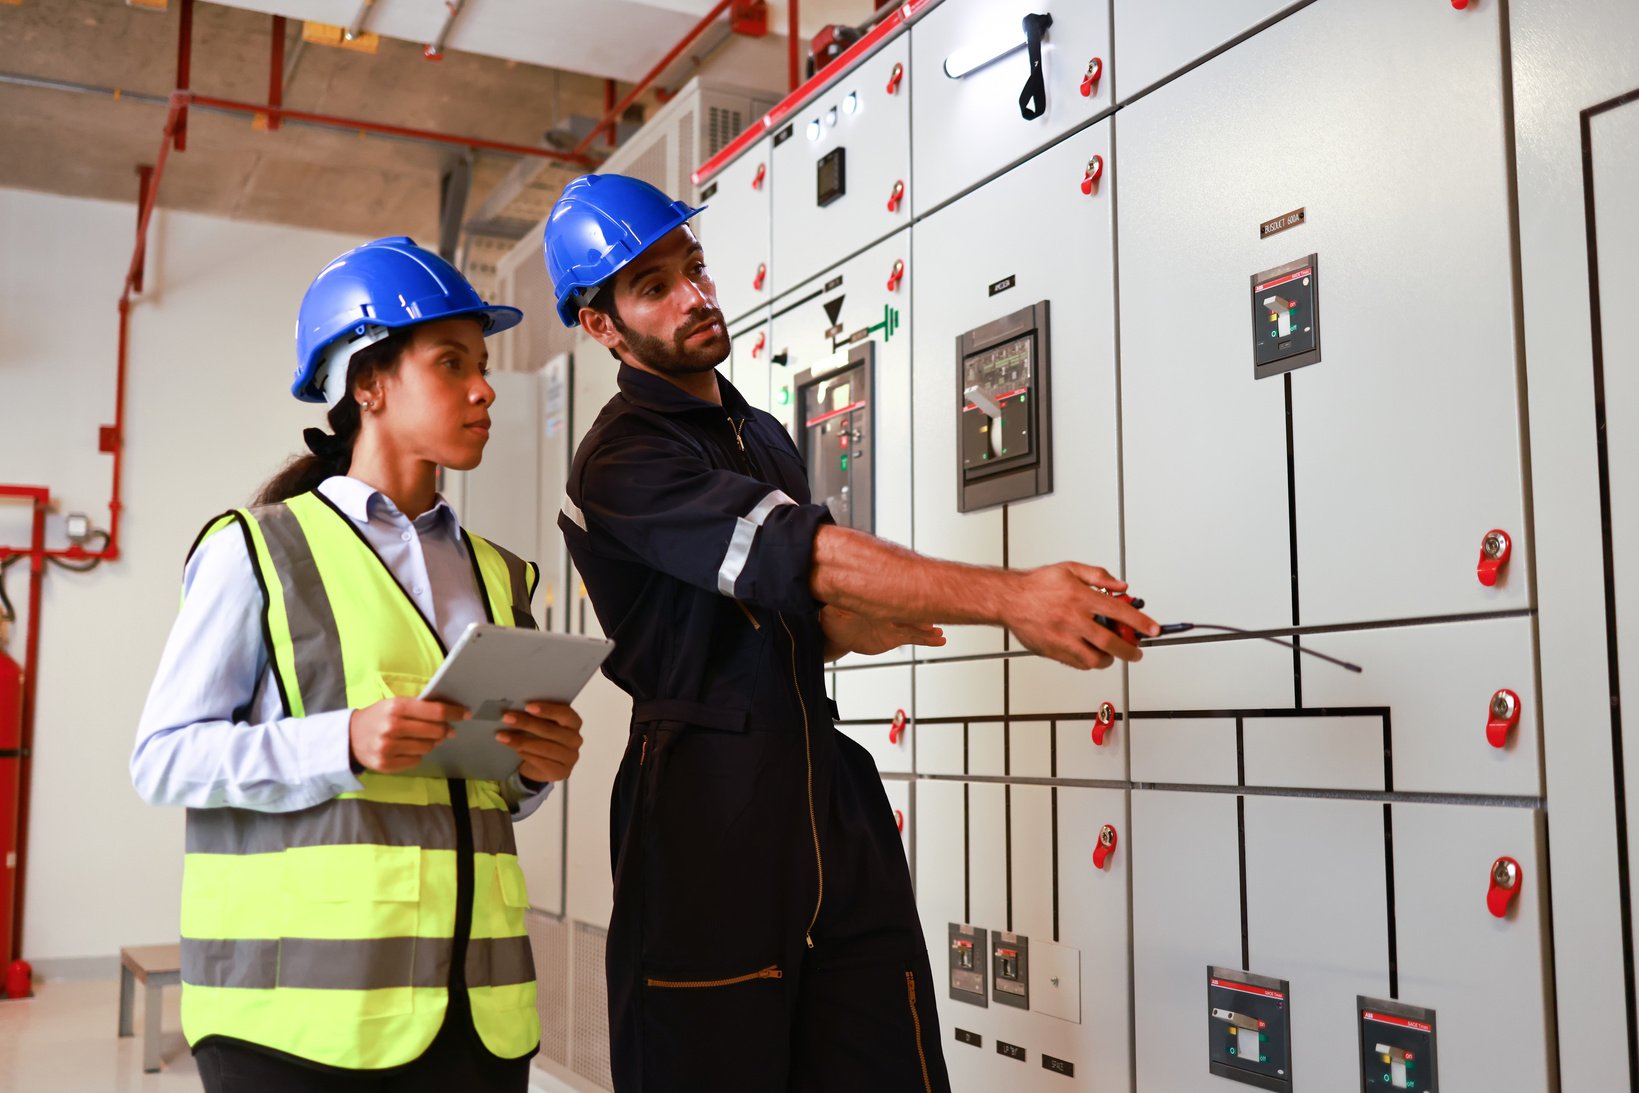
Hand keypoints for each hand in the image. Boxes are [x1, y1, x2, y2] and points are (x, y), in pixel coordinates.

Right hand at [349, 698, 467, 773]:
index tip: (466, 713)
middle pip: (435, 731)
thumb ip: (419, 708)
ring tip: (423, 738)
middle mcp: (392, 727)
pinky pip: (416, 761)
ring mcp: (388, 748)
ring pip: (427, 748)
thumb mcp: (394, 704)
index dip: (454, 712)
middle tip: (448, 730)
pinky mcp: (385, 765)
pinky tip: (408, 748)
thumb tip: (450, 717)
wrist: (349, 737)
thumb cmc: (378, 717)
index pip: (435, 711)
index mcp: (396, 707)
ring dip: (431, 743)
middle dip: (445, 730)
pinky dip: (417, 755)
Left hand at [496, 701, 584, 783]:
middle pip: (551, 730)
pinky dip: (527, 756)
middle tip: (507, 718)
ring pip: (545, 748)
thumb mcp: (541, 723)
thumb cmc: (540, 737)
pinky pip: (543, 763)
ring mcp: (570, 757)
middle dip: (527, 723)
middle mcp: (575, 740)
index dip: (547, 710)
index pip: (565, 713)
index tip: (527, 706)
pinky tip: (516, 751)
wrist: (539, 763)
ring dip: (521, 741)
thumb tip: (515, 708)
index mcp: (574, 723)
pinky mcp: (562, 772)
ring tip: (503, 736)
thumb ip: (535, 715)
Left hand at [820, 605, 946, 658]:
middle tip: (932, 622)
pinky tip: (939, 640)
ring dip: (927, 630)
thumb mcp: (831, 612)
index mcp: (875, 603)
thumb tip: (827, 601)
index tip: (913, 607)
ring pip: (914, 626)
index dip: (902, 606)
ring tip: (939, 634)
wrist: (839, 634)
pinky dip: (926, 640)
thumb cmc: (834, 620)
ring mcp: (894, 623)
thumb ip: (832, 606)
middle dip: (919, 617)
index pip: (892, 603)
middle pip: (907, 613)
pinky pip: (913, 638)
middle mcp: (888, 611)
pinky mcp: (896, 636)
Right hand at [1002, 563, 1159, 669]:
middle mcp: (1073, 620)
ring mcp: (1062, 638)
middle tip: (1136, 652)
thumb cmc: (1037, 585)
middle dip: (1129, 650)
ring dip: (1108, 659)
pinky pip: (1077, 664)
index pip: (1119, 612)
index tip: (1153, 630)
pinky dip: (1089, 662)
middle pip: (1110, 642)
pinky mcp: (1053, 651)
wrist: (1008, 600)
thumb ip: (1099, 576)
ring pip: (1094, 659)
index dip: (1140, 622)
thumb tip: (1121, 587)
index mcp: (1080, 598)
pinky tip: (1091, 653)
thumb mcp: (1070, 569)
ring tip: (1111, 653)